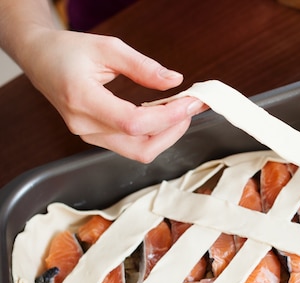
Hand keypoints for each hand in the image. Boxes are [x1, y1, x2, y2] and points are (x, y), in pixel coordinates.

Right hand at [20, 28, 206, 161]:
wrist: (41, 60)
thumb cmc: (69, 51)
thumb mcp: (107, 47)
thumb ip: (142, 66)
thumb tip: (174, 80)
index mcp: (82, 99)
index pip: (132, 123)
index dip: (166, 117)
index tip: (189, 103)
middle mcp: (84, 125)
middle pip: (140, 146)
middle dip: (173, 131)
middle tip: (191, 107)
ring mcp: (89, 136)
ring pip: (139, 151)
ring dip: (166, 135)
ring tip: (180, 110)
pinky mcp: (96, 138)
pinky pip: (132, 146)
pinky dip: (154, 134)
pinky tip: (163, 116)